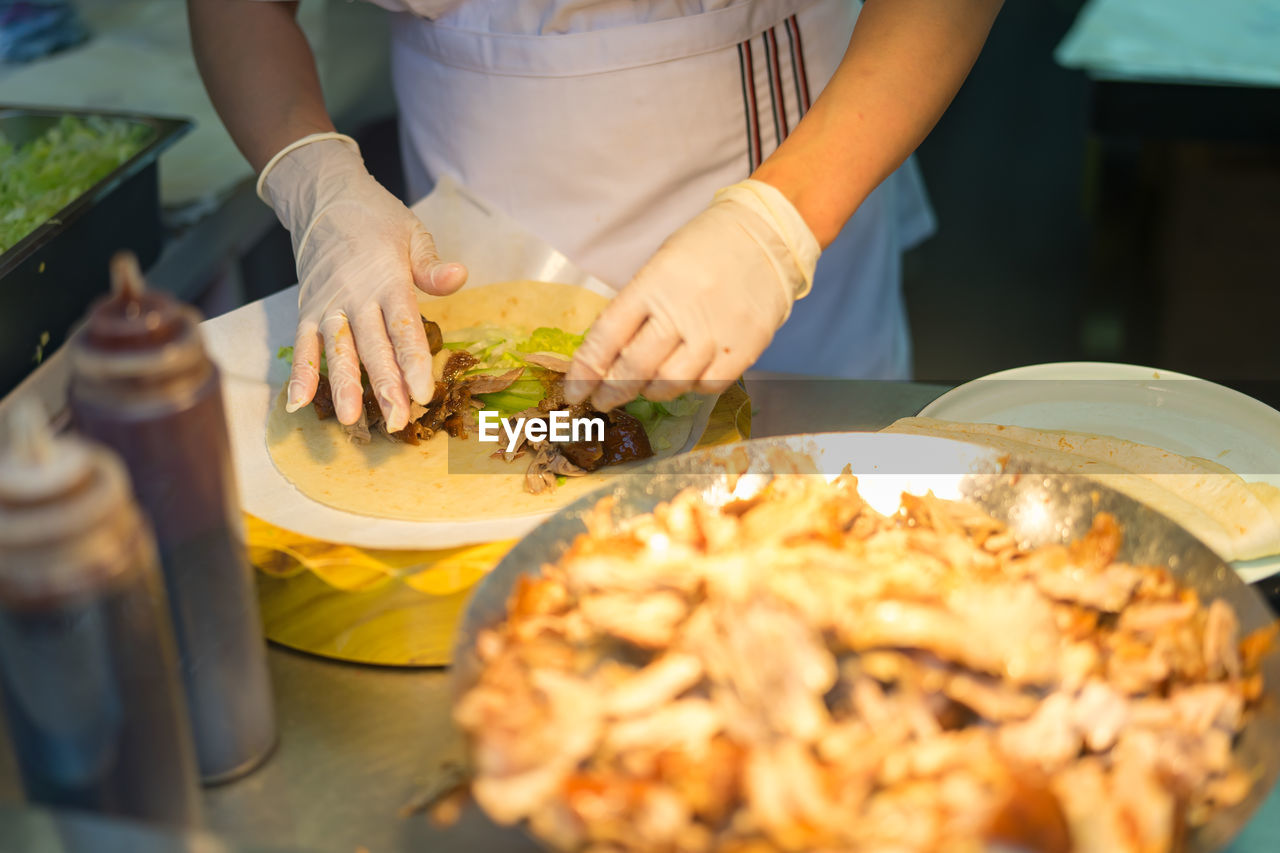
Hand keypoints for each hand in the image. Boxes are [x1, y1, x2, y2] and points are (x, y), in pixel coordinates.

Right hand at [258, 134, 466, 429]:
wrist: (323, 197)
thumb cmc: (376, 219)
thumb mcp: (412, 233)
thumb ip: (431, 265)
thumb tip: (459, 277)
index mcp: (387, 280)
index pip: (403, 327)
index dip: (413, 362)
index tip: (423, 393)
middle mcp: (355, 296)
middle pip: (372, 347)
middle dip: (384, 386)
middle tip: (397, 421)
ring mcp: (327, 305)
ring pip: (336, 350)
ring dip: (342, 386)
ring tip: (350, 420)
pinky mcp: (306, 309)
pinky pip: (302, 344)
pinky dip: (299, 373)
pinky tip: (298, 405)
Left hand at [565, 180, 820, 410]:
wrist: (770, 235)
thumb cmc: (707, 247)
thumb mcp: (660, 265)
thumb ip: (637, 308)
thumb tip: (610, 355)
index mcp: (653, 284)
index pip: (607, 336)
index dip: (586, 370)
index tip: (575, 391)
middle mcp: (682, 311)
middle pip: (635, 367)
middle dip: (612, 391)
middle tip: (604, 401)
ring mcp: (715, 333)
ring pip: (670, 383)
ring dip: (652, 391)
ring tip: (648, 385)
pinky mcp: (745, 348)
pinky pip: (708, 385)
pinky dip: (692, 387)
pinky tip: (688, 376)